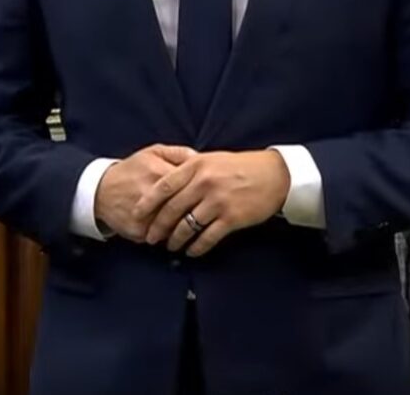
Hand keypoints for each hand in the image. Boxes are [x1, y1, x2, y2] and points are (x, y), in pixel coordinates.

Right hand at [94, 144, 195, 242]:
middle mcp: (153, 196)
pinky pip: (164, 238)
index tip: (207, 192)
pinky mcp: (140, 232)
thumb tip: (203, 159)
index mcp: (159, 173)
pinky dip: (171, 235)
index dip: (203, 190)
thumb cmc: (132, 169)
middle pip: (187, 208)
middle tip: (205, 210)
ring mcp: (145, 216)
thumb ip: (180, 153)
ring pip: (177, 226)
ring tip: (192, 221)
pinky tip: (175, 230)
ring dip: (186, 226)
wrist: (100, 191)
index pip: (193, 184)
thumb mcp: (154, 152)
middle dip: (198, 210)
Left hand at [135, 150, 290, 256]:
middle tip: (150, 238)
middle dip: (157, 226)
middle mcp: (204, 183)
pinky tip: (192, 251)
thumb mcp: (212, 159)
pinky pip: (207, 237)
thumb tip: (165, 182)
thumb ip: (189, 168)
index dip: (147, 203)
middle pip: (171, 209)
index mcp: (196, 165)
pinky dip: (197, 247)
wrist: (274, 175)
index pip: (163, 186)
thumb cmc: (241, 167)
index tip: (136, 214)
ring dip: (175, 239)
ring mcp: (217, 201)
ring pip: (187, 226)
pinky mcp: (231, 218)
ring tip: (170, 246)